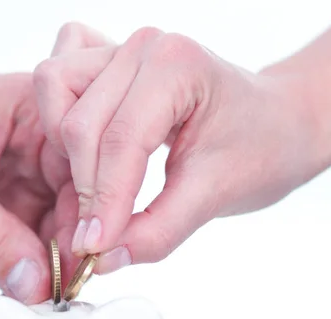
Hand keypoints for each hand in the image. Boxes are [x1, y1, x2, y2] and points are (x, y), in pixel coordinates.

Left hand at [0, 73, 78, 303]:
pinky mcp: (17, 208)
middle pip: (80, 196)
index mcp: (34, 110)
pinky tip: (33, 292)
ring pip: (63, 226)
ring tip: (50, 297)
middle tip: (67, 287)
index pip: (83, 158)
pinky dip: (36, 269)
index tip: (88, 254)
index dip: (92, 207)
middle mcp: (42, 143)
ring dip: (57, 262)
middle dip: (75, 243)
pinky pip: (38, 242)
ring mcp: (31, 178)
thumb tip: (35, 284)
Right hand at [33, 23, 320, 272]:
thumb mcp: (214, 196)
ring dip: (66, 156)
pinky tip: (86, 155)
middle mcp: (144, 48)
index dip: (102, 203)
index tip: (93, 249)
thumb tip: (102, 259)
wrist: (274, 124)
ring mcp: (120, 51)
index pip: (120, 142)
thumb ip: (156, 232)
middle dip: (84, 189)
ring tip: (96, 192)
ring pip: (56, 99)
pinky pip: (56, 86)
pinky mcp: (106, 64)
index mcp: (177, 66)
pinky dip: (57, 124)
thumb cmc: (259, 148)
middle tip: (96, 236)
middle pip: (78, 124)